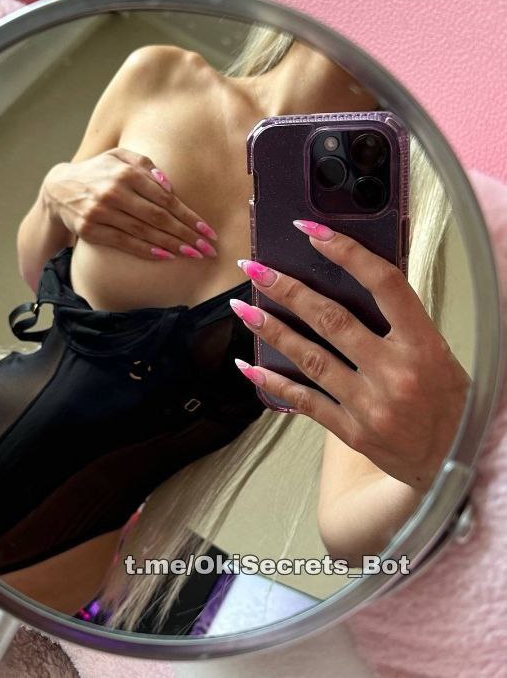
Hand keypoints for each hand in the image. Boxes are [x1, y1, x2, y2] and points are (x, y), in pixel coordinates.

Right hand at [41, 148, 217, 259]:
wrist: (59, 188)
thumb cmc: (99, 172)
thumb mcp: (119, 157)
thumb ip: (145, 165)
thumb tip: (169, 186)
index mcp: (125, 172)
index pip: (165, 198)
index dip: (188, 216)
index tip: (206, 230)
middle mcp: (114, 192)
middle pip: (158, 217)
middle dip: (186, 235)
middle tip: (206, 248)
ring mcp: (101, 212)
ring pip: (143, 232)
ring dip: (171, 245)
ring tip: (192, 255)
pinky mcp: (91, 230)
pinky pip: (124, 243)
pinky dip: (146, 250)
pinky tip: (165, 256)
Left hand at [231, 219, 469, 489]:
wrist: (454, 464)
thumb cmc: (447, 402)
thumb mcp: (439, 354)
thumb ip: (402, 323)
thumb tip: (356, 282)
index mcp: (423, 345)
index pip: (384, 285)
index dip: (346, 253)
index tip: (311, 231)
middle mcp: (395, 371)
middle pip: (331, 319)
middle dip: (288, 290)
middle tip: (254, 269)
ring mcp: (370, 404)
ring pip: (310, 357)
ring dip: (271, 330)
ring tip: (242, 308)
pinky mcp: (351, 430)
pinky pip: (305, 401)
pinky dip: (273, 383)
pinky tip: (248, 367)